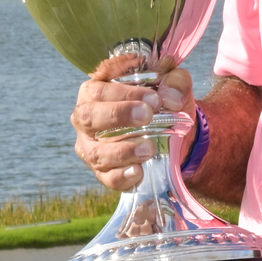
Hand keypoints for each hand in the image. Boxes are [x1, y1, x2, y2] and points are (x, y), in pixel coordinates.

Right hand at [70, 53, 192, 192]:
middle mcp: (86, 119)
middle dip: (117, 115)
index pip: (100, 89)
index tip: (154, 99)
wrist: (169, 135)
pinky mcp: (102, 171)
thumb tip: (172, 98)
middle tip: (146, 116)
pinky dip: (121, 176)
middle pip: (88, 117)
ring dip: (122, 151)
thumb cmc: (158, 102)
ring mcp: (90, 147)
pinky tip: (138, 172)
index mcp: (95, 91)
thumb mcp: (171, 86)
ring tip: (148, 148)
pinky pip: (106, 177)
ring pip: (95, 152)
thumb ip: (175, 83)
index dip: (125, 93)